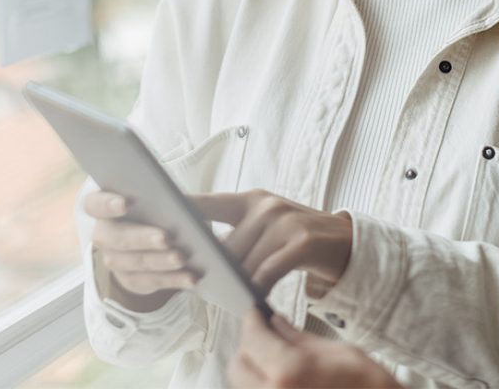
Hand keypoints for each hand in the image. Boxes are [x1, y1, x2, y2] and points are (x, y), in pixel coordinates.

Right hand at [84, 190, 198, 310]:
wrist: (160, 235)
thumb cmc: (162, 207)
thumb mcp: (170, 199)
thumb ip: (176, 197)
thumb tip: (186, 205)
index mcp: (106, 204)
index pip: (95, 204)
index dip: (107, 204)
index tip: (125, 203)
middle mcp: (104, 234)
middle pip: (116, 237)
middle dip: (142, 238)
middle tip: (167, 238)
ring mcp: (114, 259)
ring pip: (133, 262)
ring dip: (159, 261)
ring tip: (182, 258)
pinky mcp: (130, 279)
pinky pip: (149, 281)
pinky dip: (172, 279)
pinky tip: (191, 277)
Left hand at [193, 190, 352, 295]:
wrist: (344, 241)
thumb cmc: (296, 237)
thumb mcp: (266, 225)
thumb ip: (236, 234)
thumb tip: (198, 257)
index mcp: (250, 199)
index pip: (207, 203)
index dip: (181, 210)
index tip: (155, 218)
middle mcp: (265, 206)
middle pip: (224, 247)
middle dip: (213, 268)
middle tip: (198, 284)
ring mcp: (284, 222)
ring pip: (244, 263)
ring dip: (235, 284)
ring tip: (227, 296)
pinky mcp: (301, 242)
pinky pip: (267, 273)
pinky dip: (257, 289)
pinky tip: (253, 299)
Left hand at [228, 311, 400, 388]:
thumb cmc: (370, 388)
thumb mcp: (340, 352)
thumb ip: (300, 338)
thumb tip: (275, 324)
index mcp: (289, 372)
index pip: (253, 338)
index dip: (252, 321)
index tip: (255, 314)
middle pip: (238, 366)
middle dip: (249, 348)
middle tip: (266, 337)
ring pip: (243, 387)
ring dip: (253, 372)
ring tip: (276, 362)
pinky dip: (263, 387)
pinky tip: (282, 382)